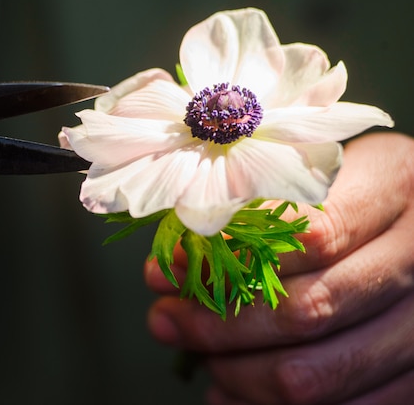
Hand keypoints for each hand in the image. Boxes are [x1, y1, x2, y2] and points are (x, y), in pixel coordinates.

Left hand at [145, 132, 413, 403]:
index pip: (310, 233)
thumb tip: (173, 263)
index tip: (172, 266)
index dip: (231, 258)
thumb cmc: (340, 189)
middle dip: (220, 325)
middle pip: (308, 310)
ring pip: (318, 374)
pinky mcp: (412, 374)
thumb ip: (246, 207)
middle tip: (166, 319)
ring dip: (239, 373)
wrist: (403, 223)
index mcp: (393, 185)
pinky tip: (231, 388)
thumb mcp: (306, 172)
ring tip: (199, 355)